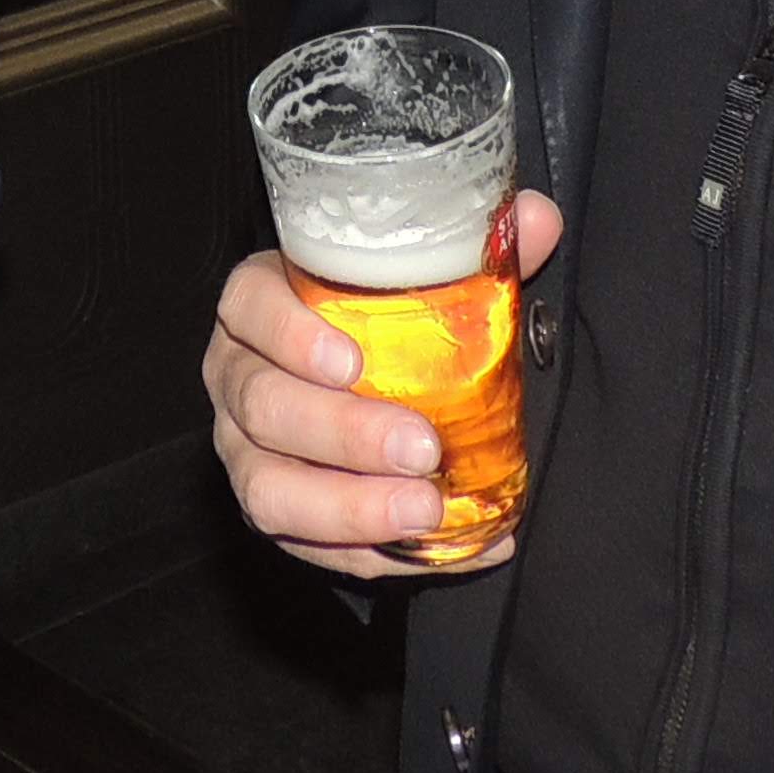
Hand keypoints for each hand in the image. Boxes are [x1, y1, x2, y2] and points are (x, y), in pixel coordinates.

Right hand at [204, 190, 561, 578]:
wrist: (367, 378)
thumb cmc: (382, 316)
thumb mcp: (424, 274)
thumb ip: (475, 247)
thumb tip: (535, 218)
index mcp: (260, 304)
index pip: (248, 308)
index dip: (288, 333)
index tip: (351, 360)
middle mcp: (238, 376)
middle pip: (264, 407)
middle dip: (343, 434)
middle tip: (420, 446)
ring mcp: (245, 450)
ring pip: (268, 489)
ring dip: (347, 507)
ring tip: (424, 509)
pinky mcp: (274, 510)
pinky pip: (305, 546)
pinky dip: (375, 554)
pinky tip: (443, 547)